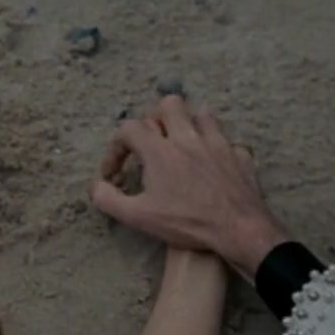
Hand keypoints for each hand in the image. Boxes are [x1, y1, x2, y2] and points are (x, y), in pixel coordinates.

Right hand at [90, 96, 289, 279]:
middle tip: (151, 143)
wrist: (239, 229)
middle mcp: (188, 138)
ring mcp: (218, 143)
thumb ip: (108, 199)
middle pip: (169, 105)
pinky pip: (226, 140)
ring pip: (201, 114)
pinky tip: (212, 166)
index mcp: (160, 151)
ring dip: (188, 125)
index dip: (116, 148)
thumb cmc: (186, 223)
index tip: (115, 173)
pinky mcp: (240, 155)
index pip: (129, 128)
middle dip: (155, 119)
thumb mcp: (138, 217)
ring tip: (182, 146)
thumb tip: (94, 186)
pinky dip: (215, 148)